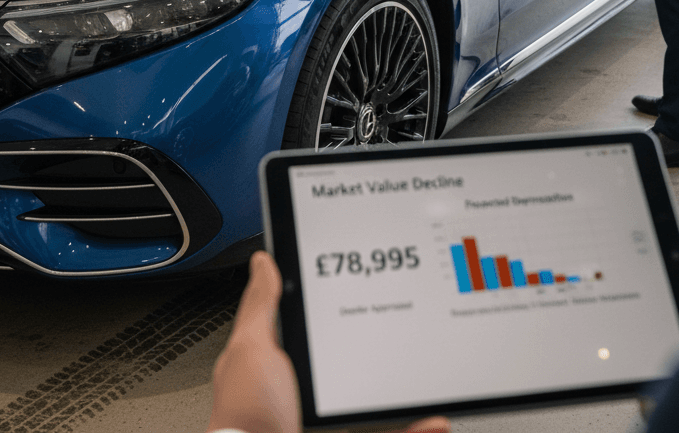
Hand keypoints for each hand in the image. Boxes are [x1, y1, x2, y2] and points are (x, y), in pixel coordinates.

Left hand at [206, 251, 448, 432]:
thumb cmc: (244, 416)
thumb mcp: (252, 348)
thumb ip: (260, 307)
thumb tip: (263, 263)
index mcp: (276, 365)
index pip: (306, 327)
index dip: (330, 307)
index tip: (358, 290)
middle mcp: (299, 393)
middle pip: (345, 365)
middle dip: (376, 350)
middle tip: (404, 332)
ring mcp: (320, 420)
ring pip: (368, 401)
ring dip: (400, 392)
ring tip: (425, 375)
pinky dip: (412, 428)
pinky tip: (434, 420)